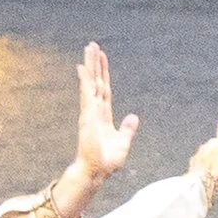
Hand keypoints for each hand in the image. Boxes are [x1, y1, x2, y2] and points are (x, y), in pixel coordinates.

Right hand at [73, 42, 136, 186]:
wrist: (96, 172)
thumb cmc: (106, 162)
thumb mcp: (123, 143)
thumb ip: (128, 129)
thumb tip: (134, 117)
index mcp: (104, 116)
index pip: (104, 90)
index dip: (104, 74)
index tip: (101, 59)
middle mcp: (95, 110)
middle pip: (96, 82)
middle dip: (95, 64)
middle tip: (93, 45)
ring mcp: (90, 111)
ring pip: (90, 83)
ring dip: (90, 65)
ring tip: (89, 48)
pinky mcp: (87, 115)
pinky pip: (87, 94)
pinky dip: (85, 80)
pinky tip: (83, 67)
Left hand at [189, 114, 217, 196]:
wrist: (203, 185)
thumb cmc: (215, 168)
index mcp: (206, 146)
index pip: (214, 142)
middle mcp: (198, 155)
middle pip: (206, 153)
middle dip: (210, 155)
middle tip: (217, 160)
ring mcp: (194, 167)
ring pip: (201, 164)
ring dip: (205, 166)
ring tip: (212, 171)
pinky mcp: (193, 179)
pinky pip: (199, 175)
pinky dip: (202, 175)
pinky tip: (205, 180)